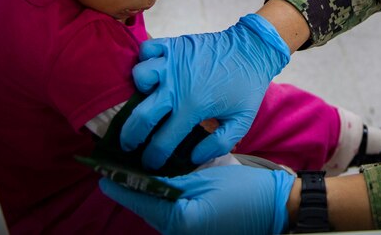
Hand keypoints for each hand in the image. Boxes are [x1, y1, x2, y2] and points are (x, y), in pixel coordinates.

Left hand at [101, 164, 294, 234]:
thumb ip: (171, 175)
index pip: (135, 197)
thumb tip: (136, 172)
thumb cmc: (245, 192)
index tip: (101, 160)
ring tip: (141, 160)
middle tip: (123, 153)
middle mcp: (175, 232)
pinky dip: (165, 192)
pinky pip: (171, 208)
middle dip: (133, 179)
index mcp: (175, 220)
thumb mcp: (207, 177)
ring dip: (149, 185)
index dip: (117, 177)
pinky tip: (165, 174)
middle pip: (143, 203)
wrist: (278, 207)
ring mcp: (185, 232)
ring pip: (156, 205)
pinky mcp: (193, 228)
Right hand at [123, 14, 290, 169]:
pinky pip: (146, 48)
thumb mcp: (241, 122)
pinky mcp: (174, 44)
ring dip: (140, 89)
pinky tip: (154, 70)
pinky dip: (145, 58)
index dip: (153, 158)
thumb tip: (192, 158)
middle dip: (130, 137)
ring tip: (149, 97)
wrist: (253, 49)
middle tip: (130, 144)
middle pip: (140, 117)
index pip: (162, 141)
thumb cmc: (247, 87)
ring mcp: (173, 62)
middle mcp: (177, 85)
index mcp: (193, 107)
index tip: (149, 164)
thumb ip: (218, 144)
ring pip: (138, 77)